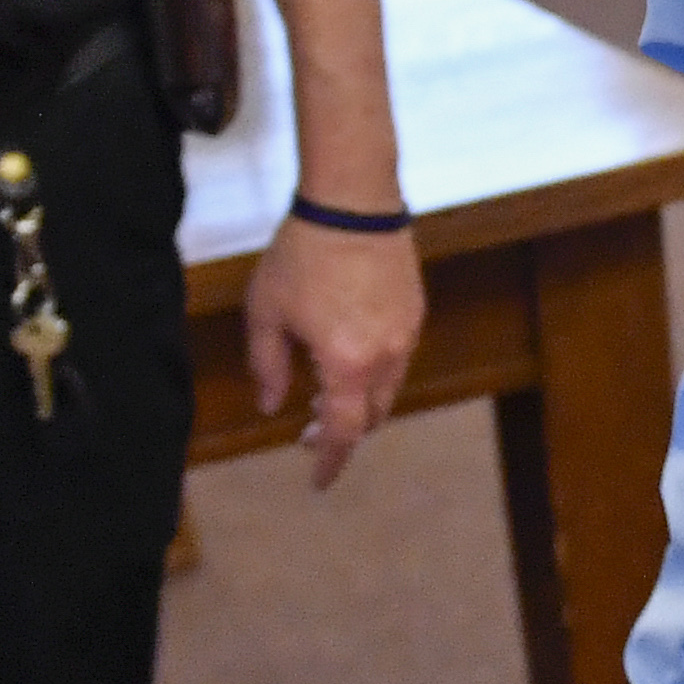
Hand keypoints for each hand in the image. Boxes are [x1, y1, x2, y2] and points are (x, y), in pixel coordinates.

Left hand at [248, 216, 420, 488]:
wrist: (353, 202)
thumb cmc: (302, 256)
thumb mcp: (267, 312)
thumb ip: (267, 366)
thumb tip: (273, 406)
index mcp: (346, 365)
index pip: (344, 432)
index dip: (330, 460)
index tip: (317, 481)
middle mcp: (385, 357)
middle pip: (373, 417)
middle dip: (345, 432)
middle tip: (311, 431)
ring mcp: (406, 334)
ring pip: (389, 389)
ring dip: (362, 402)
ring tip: (329, 393)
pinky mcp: (416, 311)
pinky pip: (398, 358)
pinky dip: (375, 372)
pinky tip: (350, 353)